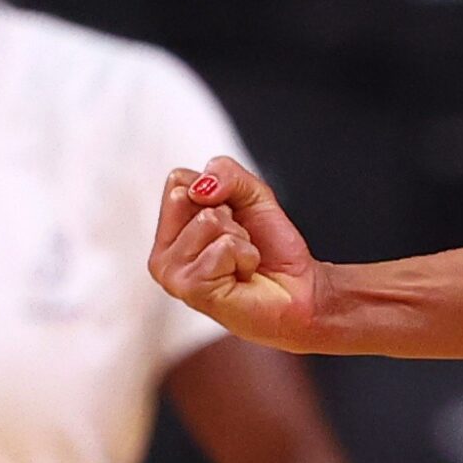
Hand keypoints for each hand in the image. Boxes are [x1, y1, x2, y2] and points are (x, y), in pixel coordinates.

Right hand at [148, 156, 329, 351]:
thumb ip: (226, 174)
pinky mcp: (191, 288)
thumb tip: (200, 187)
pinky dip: (246, 255)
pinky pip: (224, 246)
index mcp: (170, 228)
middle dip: (229, 214)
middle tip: (239, 240)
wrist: (299, 287)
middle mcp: (163, 251)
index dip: (220, 191)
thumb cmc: (270, 247)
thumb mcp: (253, 194)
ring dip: (240, 238)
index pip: (178, 180)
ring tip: (240, 260)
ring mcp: (172, 272)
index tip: (233, 217)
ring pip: (209, 221)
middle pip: (188, 196)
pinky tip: (242, 275)